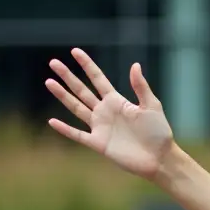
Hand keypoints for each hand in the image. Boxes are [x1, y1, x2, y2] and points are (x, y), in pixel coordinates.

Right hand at [45, 48, 175, 181]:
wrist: (160, 158)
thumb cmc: (159, 133)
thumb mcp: (152, 106)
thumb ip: (141, 87)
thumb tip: (135, 65)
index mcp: (117, 101)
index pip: (98, 79)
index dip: (87, 65)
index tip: (75, 51)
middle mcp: (105, 112)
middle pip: (82, 90)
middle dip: (68, 76)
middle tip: (53, 62)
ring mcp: (100, 127)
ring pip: (76, 108)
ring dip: (63, 96)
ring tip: (49, 82)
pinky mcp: (99, 143)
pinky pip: (78, 135)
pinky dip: (65, 129)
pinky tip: (52, 121)